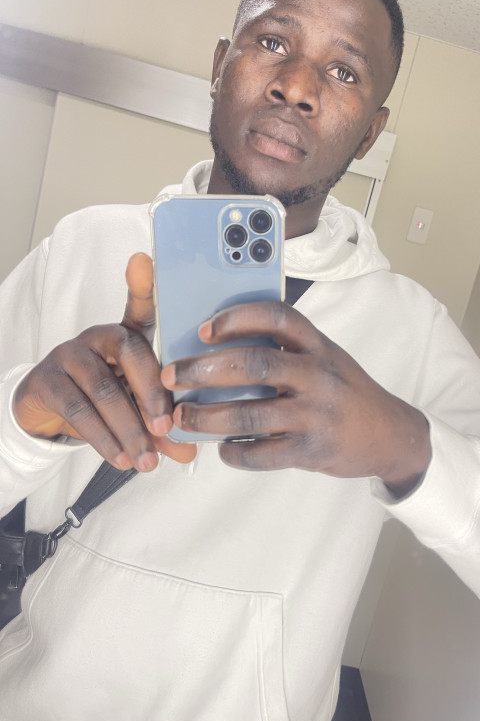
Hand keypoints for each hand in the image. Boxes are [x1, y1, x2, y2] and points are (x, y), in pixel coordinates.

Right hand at [13, 253, 195, 471]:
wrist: (48, 415)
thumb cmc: (103, 402)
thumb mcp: (136, 413)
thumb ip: (162, 429)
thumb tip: (189, 452)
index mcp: (127, 337)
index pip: (140, 307)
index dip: (143, 285)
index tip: (144, 260)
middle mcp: (100, 337)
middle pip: (131, 353)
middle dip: (152, 395)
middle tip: (166, 429)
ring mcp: (71, 354)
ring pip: (104, 389)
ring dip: (128, 429)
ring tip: (145, 460)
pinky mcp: (48, 379)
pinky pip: (79, 409)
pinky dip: (103, 438)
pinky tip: (119, 457)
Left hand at [162, 301, 429, 495]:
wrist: (389, 435)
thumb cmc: (346, 391)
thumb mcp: (326, 358)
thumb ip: (287, 351)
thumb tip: (221, 350)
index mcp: (318, 345)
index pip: (277, 317)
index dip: (237, 318)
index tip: (203, 328)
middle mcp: (318, 375)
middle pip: (253, 364)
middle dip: (204, 370)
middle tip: (172, 375)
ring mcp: (315, 414)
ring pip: (250, 414)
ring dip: (207, 416)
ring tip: (182, 417)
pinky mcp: (311, 450)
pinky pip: (262, 454)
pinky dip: (235, 452)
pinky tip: (222, 449)